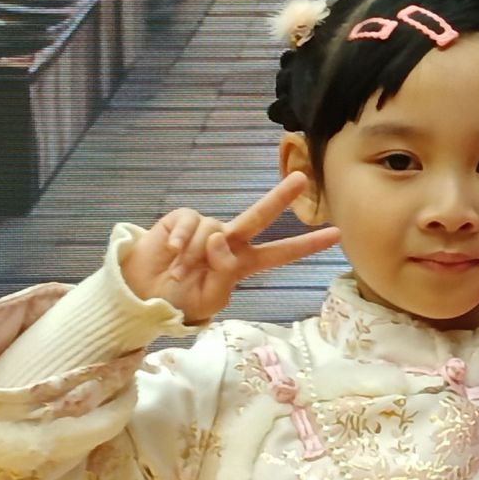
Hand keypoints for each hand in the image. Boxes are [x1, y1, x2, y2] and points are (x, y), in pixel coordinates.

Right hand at [121, 174, 340, 324]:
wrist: (141, 296)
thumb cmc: (179, 299)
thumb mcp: (209, 298)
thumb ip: (223, 272)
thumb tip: (221, 238)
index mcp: (242, 264)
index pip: (281, 253)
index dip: (307, 245)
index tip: (337, 235)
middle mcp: (229, 242)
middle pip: (259, 216)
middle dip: (280, 197)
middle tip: (301, 179)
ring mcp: (207, 229)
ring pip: (214, 231)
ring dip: (195, 256)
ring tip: (179, 272)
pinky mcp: (182, 219)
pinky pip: (190, 222)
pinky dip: (182, 239)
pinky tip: (173, 253)